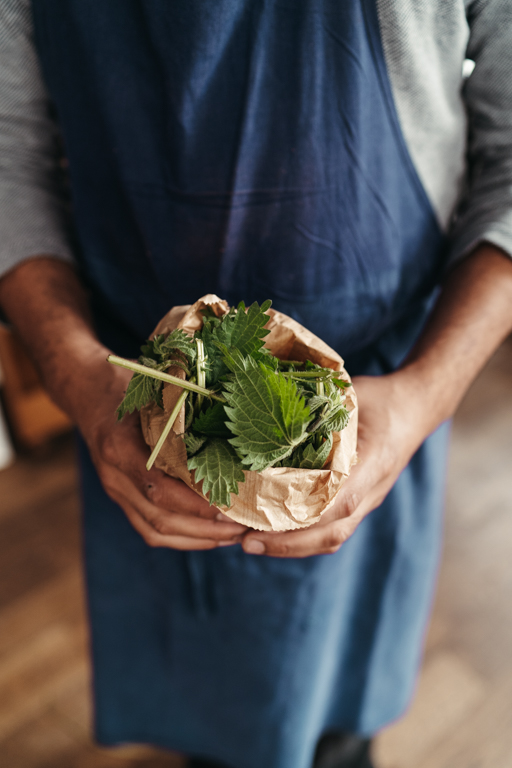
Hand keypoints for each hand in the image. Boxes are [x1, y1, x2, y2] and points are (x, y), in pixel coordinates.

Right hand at [75, 357, 247, 549]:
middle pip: (161, 518)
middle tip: (243, 525)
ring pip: (156, 531)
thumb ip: (181, 406)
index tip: (231, 504)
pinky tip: (211, 536)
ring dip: (198, 539)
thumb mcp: (153, 388)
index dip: (195, 502)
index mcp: (121, 447)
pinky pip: (149, 530)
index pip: (160, 487)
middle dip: (206, 528)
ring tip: (234, 535)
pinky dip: (182, 539)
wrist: (89, 393)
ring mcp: (116, 491)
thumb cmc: (128, 386)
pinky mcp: (121, 499)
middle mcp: (115, 476)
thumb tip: (229, 417)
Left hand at [241, 373, 426, 557]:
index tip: (263, 526)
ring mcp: (367, 499)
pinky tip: (271, 532)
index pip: (340, 500)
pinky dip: (301, 537)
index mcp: (373, 462)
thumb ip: (321, 407)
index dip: (302, 519)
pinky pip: (331, 528)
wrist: (415, 408)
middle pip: (332, 532)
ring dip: (291, 545)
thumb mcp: (353, 395)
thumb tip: (272, 411)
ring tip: (250, 541)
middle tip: (245, 541)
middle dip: (287, 543)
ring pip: (331, 536)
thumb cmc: (382, 399)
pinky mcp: (359, 500)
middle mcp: (372, 489)